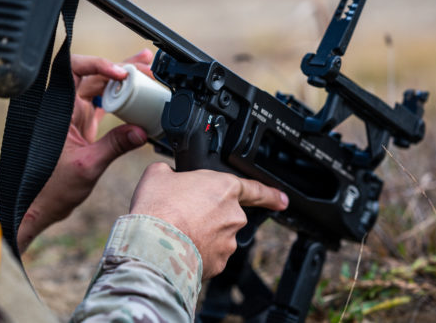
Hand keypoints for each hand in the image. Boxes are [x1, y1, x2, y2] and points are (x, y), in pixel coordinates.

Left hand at [17, 49, 154, 252]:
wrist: (39, 204)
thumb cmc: (50, 188)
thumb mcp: (88, 166)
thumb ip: (115, 146)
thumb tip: (141, 132)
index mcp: (58, 109)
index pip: (74, 70)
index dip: (98, 63)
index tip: (121, 72)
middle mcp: (64, 107)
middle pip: (94, 76)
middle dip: (121, 69)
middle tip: (146, 68)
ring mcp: (73, 115)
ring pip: (100, 88)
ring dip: (122, 81)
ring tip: (146, 71)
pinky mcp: (81, 126)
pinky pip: (102, 104)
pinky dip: (120, 100)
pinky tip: (137, 95)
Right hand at [129, 162, 288, 279]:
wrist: (153, 245)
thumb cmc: (158, 208)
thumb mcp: (158, 174)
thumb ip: (170, 171)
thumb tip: (168, 174)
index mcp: (224, 188)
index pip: (256, 189)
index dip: (270, 194)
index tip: (281, 200)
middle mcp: (233, 215)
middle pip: (226, 214)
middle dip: (208, 215)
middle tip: (182, 213)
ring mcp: (228, 242)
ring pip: (216, 236)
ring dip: (201, 234)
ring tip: (174, 231)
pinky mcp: (218, 264)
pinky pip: (208, 255)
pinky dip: (195, 252)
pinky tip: (177, 247)